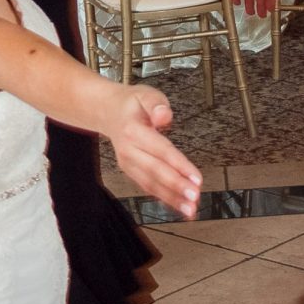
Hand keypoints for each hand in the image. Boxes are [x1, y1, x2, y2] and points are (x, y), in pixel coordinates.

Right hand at [102, 86, 203, 217]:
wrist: (107, 111)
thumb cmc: (132, 103)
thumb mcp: (145, 94)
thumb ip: (157, 104)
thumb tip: (165, 116)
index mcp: (133, 130)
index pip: (160, 150)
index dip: (179, 165)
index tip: (196, 178)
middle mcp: (128, 150)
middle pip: (155, 171)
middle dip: (176, 186)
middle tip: (195, 197)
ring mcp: (127, 163)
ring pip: (151, 183)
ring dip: (171, 198)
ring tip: (190, 209)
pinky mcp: (130, 171)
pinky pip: (148, 186)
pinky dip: (164, 198)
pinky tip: (179, 206)